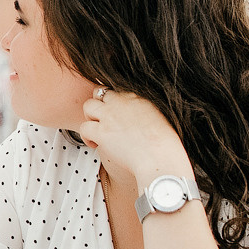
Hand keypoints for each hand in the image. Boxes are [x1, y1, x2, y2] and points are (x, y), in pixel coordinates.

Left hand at [76, 87, 190, 179]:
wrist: (160, 157)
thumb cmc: (165, 145)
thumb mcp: (160, 117)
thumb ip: (145, 112)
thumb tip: (139, 118)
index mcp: (138, 97)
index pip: (117, 90)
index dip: (113, 103)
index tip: (115, 115)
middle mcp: (122, 102)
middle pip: (99, 92)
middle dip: (98, 106)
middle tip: (103, 122)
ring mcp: (110, 115)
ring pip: (88, 106)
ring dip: (90, 118)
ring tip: (97, 132)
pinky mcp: (102, 131)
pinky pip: (84, 127)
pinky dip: (86, 137)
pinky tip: (95, 145)